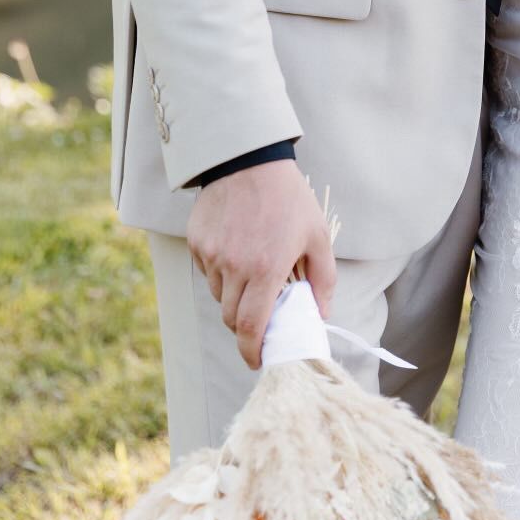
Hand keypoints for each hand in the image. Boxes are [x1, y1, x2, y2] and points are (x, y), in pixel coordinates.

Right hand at [186, 158, 336, 369]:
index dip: (252, 351)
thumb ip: (322, 279)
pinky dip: (222, 272)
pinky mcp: (197, 243)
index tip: (257, 360)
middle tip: (262, 314)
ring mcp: (212, 255)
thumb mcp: (317, 235)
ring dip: (235, 296)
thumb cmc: (288, 198)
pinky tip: (237, 250)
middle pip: (232, 318)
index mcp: (266, 269)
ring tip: (253, 271)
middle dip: (247, 325)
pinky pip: (208, 272)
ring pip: (220, 295)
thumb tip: (320, 314)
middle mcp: (234, 267)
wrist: (249, 159)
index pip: (251, 328)